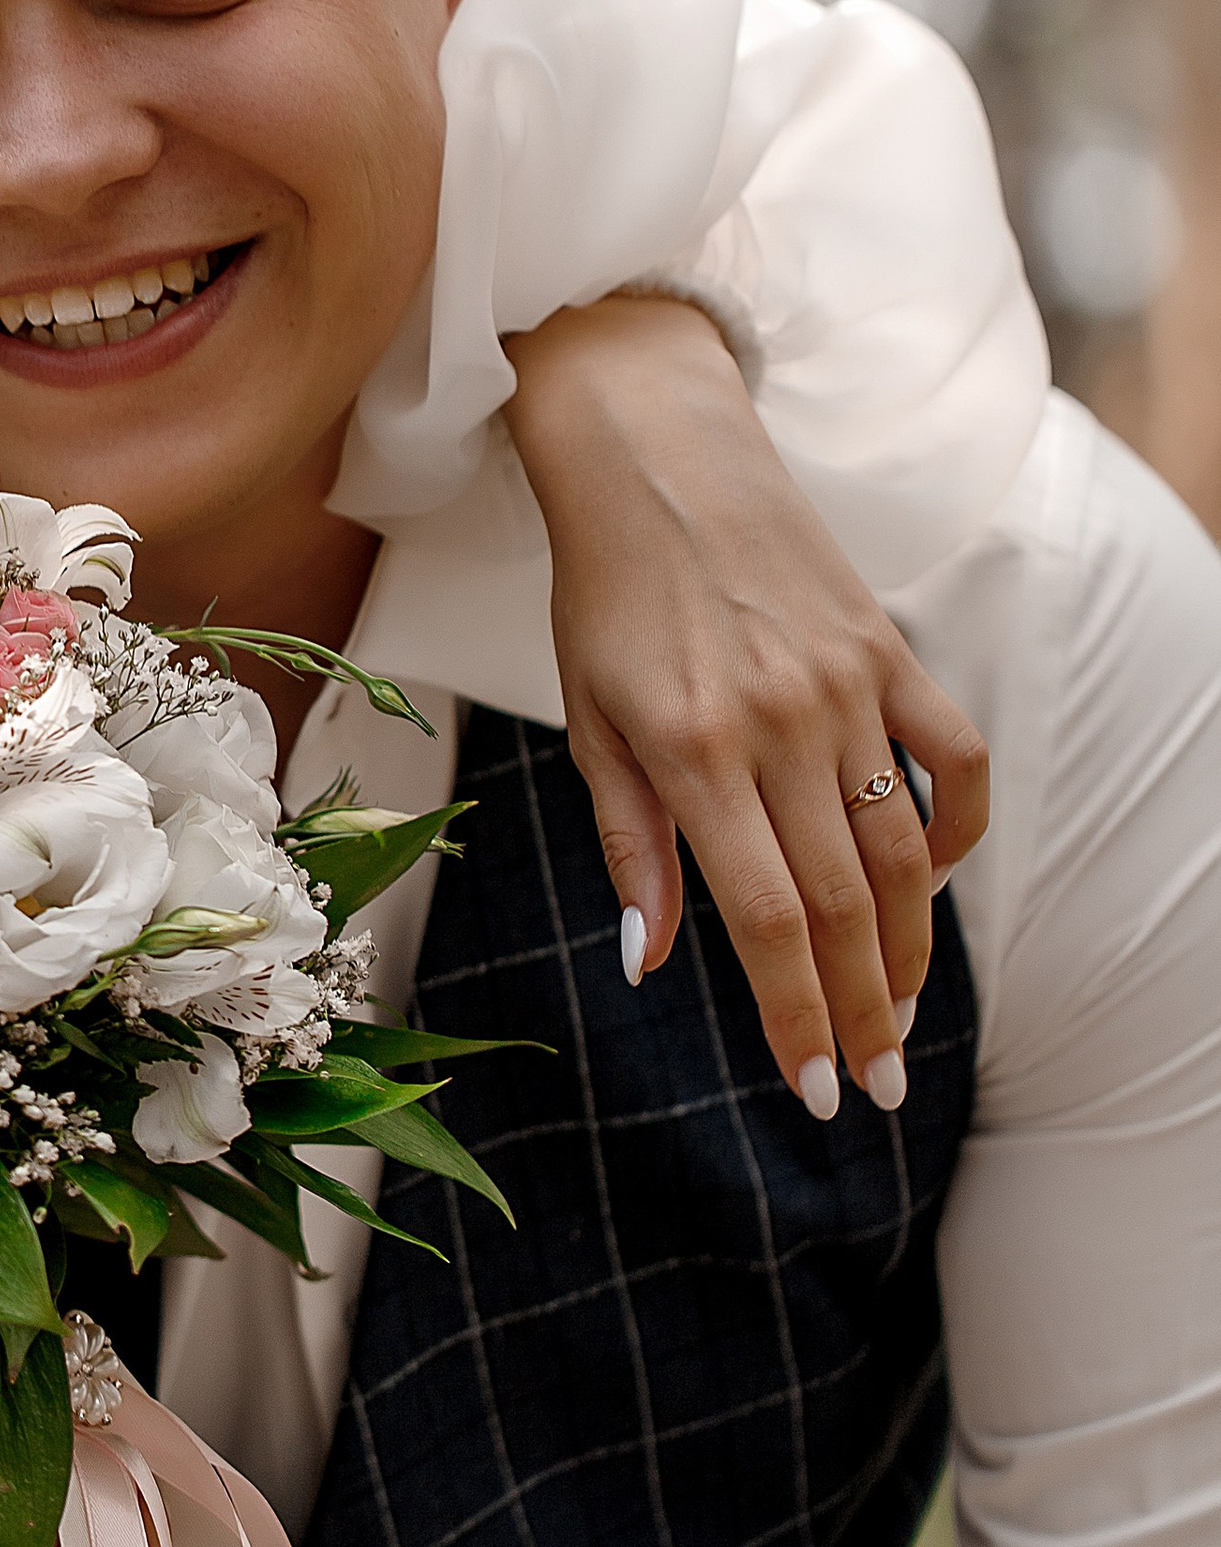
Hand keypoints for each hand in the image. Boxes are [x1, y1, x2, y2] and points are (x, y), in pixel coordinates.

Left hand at [503, 294, 988, 1116]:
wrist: (655, 456)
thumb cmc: (603, 595)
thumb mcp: (588, 722)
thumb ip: (630, 844)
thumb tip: (650, 961)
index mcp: (692, 752)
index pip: (762, 921)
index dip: (795, 1015)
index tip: (812, 1090)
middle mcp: (779, 726)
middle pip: (841, 905)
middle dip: (862, 1012)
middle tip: (874, 1088)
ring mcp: (844, 687)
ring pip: (902, 850)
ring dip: (911, 947)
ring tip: (902, 1017)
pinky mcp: (888, 651)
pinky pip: (953, 758)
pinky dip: (958, 827)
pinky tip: (933, 878)